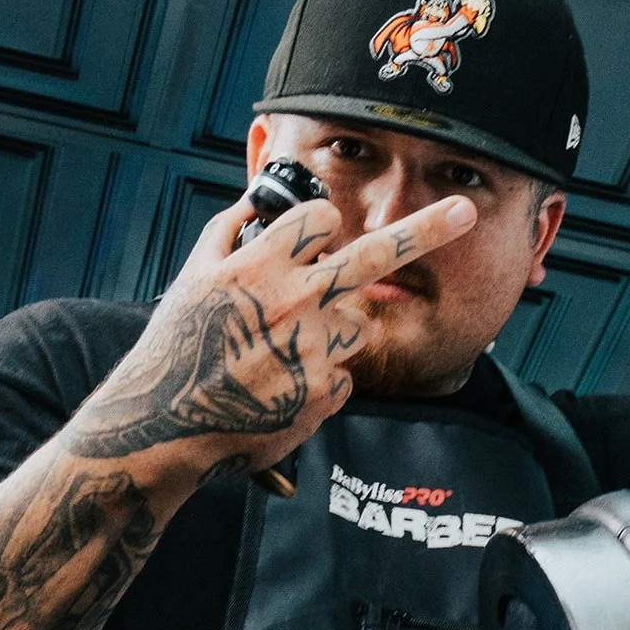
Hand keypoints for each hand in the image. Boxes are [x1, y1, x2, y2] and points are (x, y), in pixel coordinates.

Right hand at [65, 186, 478, 475]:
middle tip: (467, 210)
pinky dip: (320, 381)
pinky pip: (342, 376)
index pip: (322, 220)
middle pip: (375, 255)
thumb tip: (253, 201)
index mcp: (260, 265)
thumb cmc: (173, 352)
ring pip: (356, 322)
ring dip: (335, 329)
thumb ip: (227, 234)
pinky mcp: (322, 394)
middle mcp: (294, 302)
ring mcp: (312, 350)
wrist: (163, 428)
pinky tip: (280, 391)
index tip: (319, 239)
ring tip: (286, 353)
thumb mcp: (190, 279)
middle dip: (427, 227)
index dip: (323, 228)